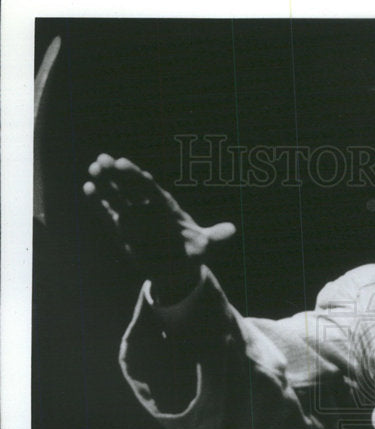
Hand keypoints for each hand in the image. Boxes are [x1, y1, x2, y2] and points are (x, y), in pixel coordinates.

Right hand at [83, 154, 235, 301]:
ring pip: (117, 197)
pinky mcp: (122, 230)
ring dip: (105, 185)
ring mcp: (133, 217)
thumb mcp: (205, 245)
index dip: (136, 176)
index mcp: (165, 206)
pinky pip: (109, 215)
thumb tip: (232, 231)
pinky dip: (99, 203)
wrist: (178, 268)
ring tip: (92, 170)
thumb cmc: (191, 251)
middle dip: (117, 175)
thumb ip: (215, 236)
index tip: (123, 163)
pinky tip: (88, 189)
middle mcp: (148, 208)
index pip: (149, 187)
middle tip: (102, 159)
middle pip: (130, 187)